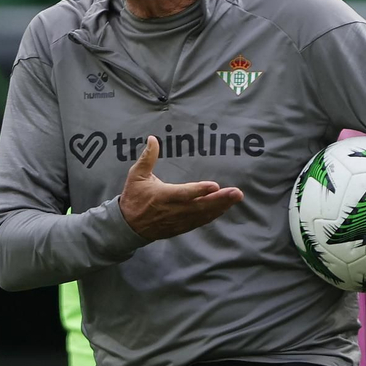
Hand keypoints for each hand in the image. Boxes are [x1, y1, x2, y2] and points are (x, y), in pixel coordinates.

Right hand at [118, 136, 241, 239]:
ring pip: (203, 215)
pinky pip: (200, 221)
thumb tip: (152, 138)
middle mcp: (173, 210)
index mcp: (163, 196)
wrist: (128, 226)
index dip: (199, 190)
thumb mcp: (136, 175)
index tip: (215, 185)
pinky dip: (213, 215)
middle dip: (220, 200)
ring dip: (221, 207)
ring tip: (236, 198)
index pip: (184, 193)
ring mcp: (178, 221)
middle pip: (200, 206)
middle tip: (237, 193)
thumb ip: (147, 158)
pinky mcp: (181, 227)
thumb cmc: (134, 197)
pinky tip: (224, 208)